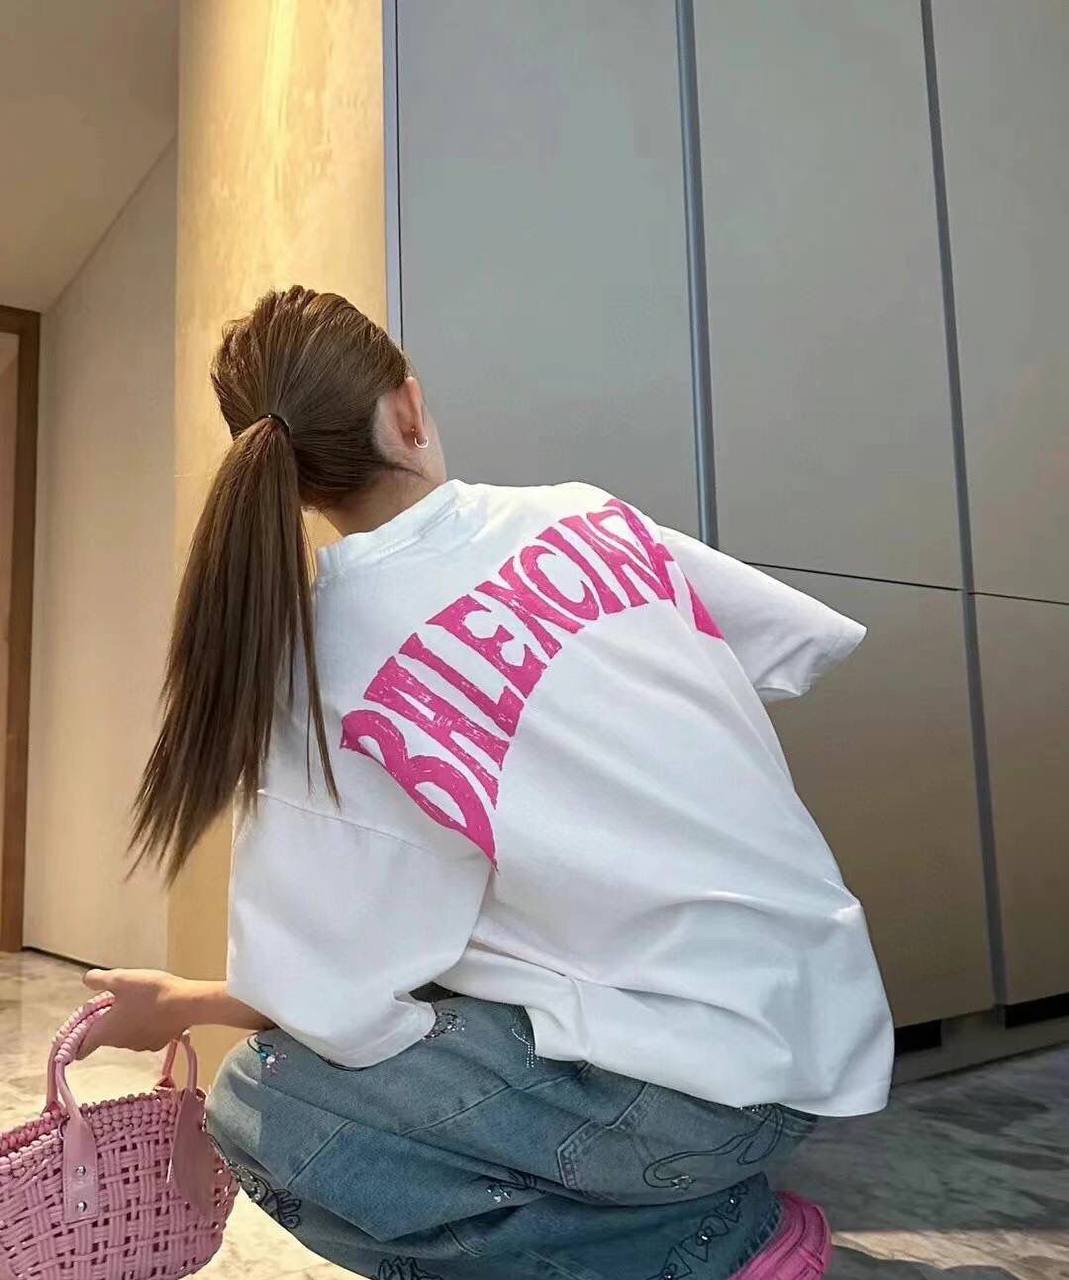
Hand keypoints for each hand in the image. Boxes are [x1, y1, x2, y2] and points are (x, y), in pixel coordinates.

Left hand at [77, 969, 194, 1058]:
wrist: (186, 1003)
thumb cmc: (149, 992)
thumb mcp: (120, 979)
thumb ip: (99, 980)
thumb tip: (87, 980)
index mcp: (106, 1031)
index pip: (82, 1047)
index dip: (76, 1042)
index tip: (76, 1036)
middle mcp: (121, 1044)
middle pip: (105, 1037)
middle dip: (106, 1023)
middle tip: (114, 1002)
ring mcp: (140, 1045)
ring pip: (125, 1036)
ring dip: (126, 1024)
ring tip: (138, 1003)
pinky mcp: (158, 1043)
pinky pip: (144, 1035)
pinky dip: (145, 1026)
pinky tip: (155, 1011)